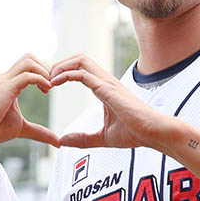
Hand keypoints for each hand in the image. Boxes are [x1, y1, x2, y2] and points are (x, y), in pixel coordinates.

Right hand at [0, 54, 58, 147]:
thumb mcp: (21, 129)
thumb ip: (39, 132)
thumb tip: (57, 142)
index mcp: (10, 84)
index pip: (29, 64)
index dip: (43, 73)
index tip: (48, 89)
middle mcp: (7, 78)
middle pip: (30, 56)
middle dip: (46, 68)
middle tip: (50, 87)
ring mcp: (5, 82)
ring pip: (29, 61)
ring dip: (44, 72)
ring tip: (48, 89)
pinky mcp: (5, 89)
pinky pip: (27, 75)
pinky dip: (40, 79)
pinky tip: (45, 91)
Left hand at [50, 54, 169, 149]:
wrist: (153, 133)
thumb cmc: (135, 133)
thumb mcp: (102, 138)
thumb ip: (83, 139)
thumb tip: (64, 141)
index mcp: (105, 88)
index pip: (81, 69)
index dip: (63, 72)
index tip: (50, 84)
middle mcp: (106, 81)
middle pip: (79, 58)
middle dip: (60, 64)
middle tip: (46, 78)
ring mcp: (107, 83)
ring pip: (80, 60)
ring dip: (61, 66)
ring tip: (49, 79)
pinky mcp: (108, 89)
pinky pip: (83, 74)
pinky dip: (66, 75)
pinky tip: (55, 83)